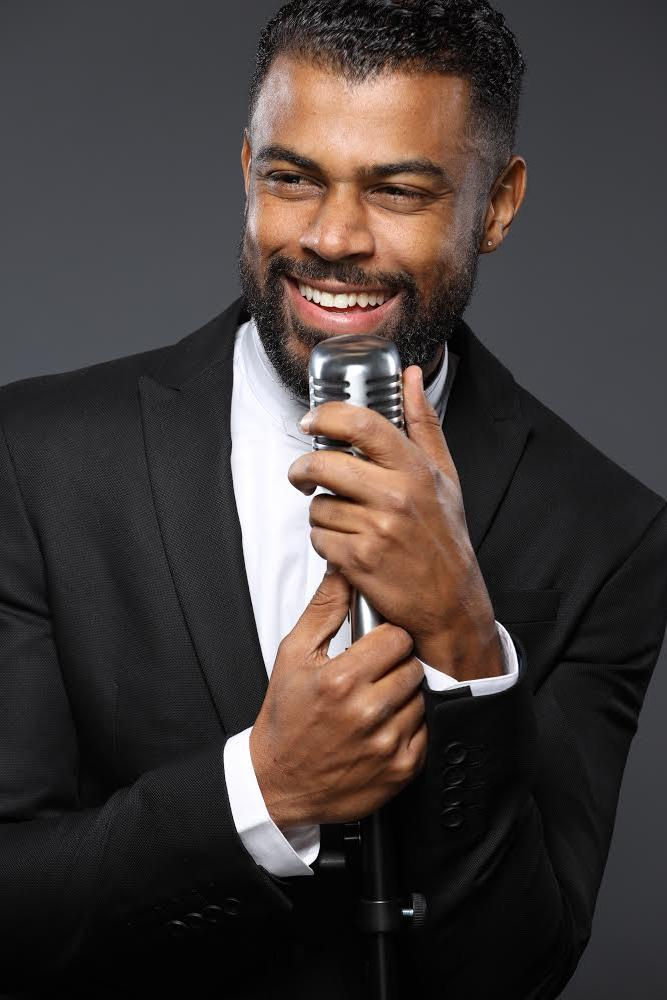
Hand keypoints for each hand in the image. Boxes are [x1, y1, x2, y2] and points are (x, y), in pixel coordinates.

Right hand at [249, 567, 427, 829]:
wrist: (280, 783)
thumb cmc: (286, 718)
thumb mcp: (293, 655)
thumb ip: (323, 609)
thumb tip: (343, 571)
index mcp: (340, 680)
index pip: (397, 637)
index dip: (387, 638)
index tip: (375, 646)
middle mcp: (366, 712)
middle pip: (414, 665)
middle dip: (397, 666)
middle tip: (372, 676)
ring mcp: (387, 744)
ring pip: (423, 697)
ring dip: (405, 696)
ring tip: (376, 701)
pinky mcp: (402, 769)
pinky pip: (427, 731)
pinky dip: (411, 726)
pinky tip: (383, 726)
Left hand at [289, 366, 503, 679]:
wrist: (450, 601)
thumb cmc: (444, 538)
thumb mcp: (444, 475)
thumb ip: (423, 423)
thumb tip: (410, 378)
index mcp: (414, 469)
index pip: (360, 423)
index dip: (326, 415)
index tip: (312, 420)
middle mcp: (395, 496)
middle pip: (324, 464)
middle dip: (304, 469)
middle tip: (304, 475)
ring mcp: (376, 529)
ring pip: (318, 506)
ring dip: (323, 514)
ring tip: (346, 521)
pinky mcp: (358, 560)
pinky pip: (319, 539)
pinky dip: (326, 543)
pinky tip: (348, 545)